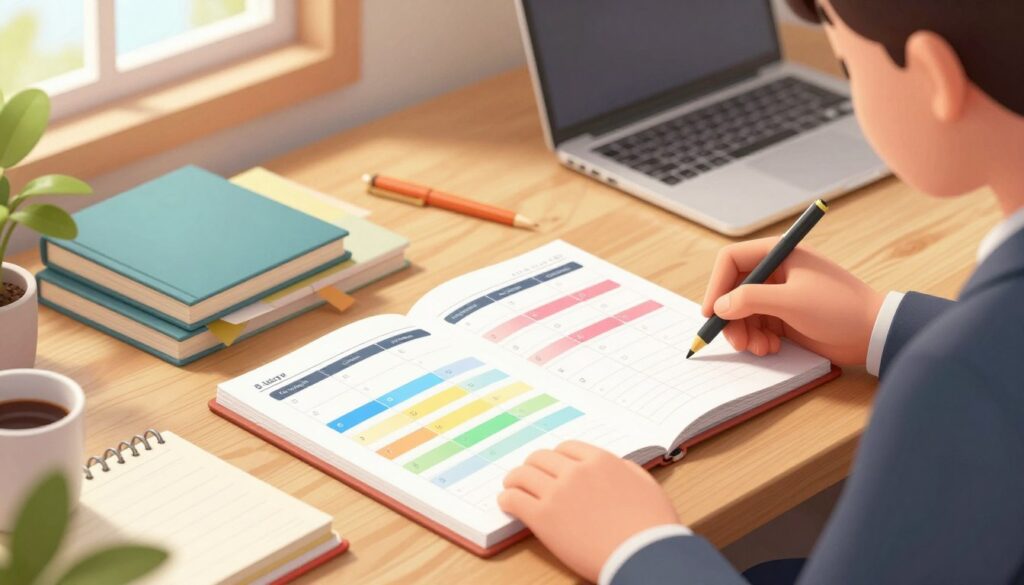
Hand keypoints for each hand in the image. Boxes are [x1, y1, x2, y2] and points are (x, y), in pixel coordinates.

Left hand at [498, 441, 679, 582]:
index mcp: (601, 461)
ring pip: (522, 475)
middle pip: (541, 458)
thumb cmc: (652, 526)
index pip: (566, 448)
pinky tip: (507, 503)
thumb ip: (625, 470)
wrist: (644, 556)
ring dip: (514, 479)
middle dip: (533, 466)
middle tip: (527, 475)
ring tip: (511, 487)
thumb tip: (613, 468)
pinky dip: (507, 499)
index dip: (556, 458)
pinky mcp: (543, 517)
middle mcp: (576, 471)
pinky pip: (514, 499)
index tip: (551, 466)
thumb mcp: (645, 485)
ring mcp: (557, 493)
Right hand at [701, 238, 884, 364]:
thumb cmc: (839, 309)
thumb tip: (719, 306)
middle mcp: (776, 271)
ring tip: (759, 348)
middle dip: (730, 317)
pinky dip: (757, 339)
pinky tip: (772, 348)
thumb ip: (750, 299)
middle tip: (735, 341)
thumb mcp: (791, 301)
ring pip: (742, 312)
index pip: (731, 260)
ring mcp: (780, 295)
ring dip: (744, 332)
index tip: (711, 312)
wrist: (874, 333)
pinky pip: (756, 326)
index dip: (716, 285)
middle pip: (733, 290)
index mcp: (779, 254)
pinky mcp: (785, 317)